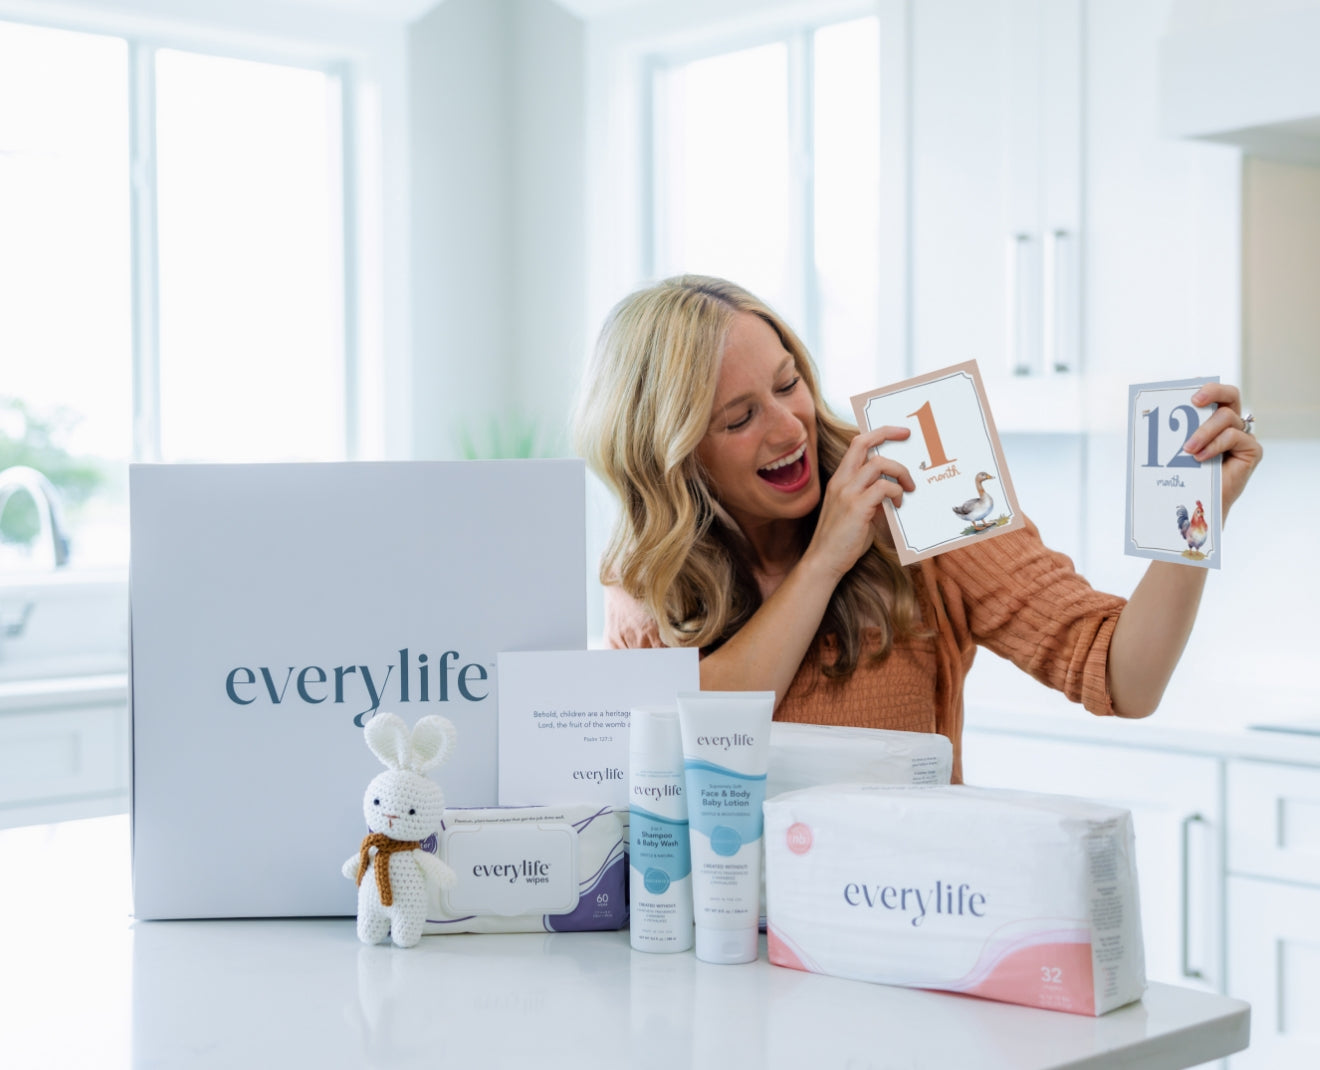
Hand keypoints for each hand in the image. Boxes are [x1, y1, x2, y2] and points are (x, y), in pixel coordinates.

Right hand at [804, 425, 914, 581]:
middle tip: (907, 437)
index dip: (878, 433)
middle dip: (888, 434)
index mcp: (839, 480)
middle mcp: (841, 481)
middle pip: (863, 443)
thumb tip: (893, 490)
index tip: (898, 433)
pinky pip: (884, 487)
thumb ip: (871, 497)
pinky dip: (896, 492)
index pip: (857, 444)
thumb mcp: (857, 512)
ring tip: (908, 488)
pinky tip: (898, 504)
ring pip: (879, 464)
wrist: (824, 561)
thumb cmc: (841, 540)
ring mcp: (847, 493)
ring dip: (900, 472)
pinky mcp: (857, 507)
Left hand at [1182, 383, 1262, 518]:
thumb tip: (1148, 411)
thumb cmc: (1185, 475)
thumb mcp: (1175, 447)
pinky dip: (1215, 445)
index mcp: (1212, 419)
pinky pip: (1235, 436)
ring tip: (1188, 449)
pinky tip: (1201, 458)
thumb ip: (1171, 430)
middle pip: (1231, 394)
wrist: (1197, 503)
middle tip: (1194, 402)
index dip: (1206, 387)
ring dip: (1204, 431)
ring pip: (1226, 418)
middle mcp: (1231, 424)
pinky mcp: (1252, 450)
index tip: (1189, 393)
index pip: (1215, 394)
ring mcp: (1243, 436)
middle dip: (1213, 392)